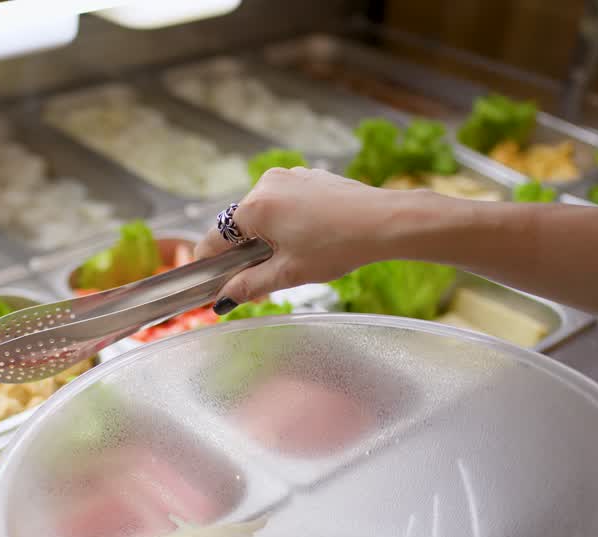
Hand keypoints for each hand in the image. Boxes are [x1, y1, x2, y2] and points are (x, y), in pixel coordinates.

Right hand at [195, 167, 450, 312]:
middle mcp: (265, 184)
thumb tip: (222, 300)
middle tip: (266, 279)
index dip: (212, 266)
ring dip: (268, 237)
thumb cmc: (337, 246)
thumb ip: (249, 285)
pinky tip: (311, 238)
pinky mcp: (308, 176)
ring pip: (263, 213)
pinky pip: (284, 202)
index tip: (214, 284)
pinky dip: (287, 221)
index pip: (214, 239)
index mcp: (254, 208)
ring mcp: (288, 176)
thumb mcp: (288, 274)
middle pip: (239, 226)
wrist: (385, 222)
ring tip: (296, 257)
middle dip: (246, 252)